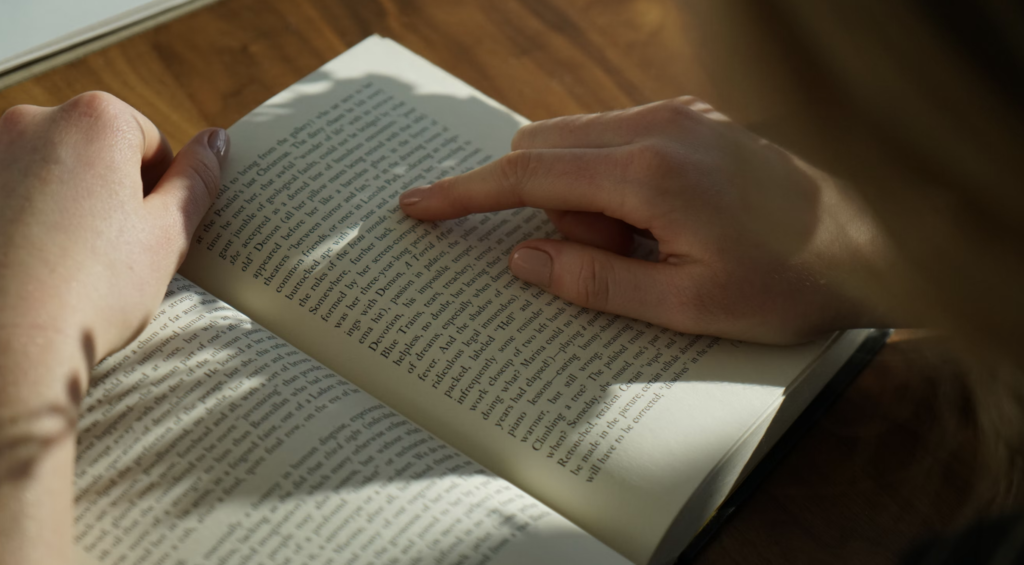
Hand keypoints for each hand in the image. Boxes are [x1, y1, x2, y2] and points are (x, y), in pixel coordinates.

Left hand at [0, 91, 227, 365]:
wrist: (6, 345)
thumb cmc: (91, 290)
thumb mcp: (166, 236)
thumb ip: (196, 180)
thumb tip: (216, 142)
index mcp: (96, 120)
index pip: (150, 141)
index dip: (160, 191)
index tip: (148, 233)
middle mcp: (33, 120)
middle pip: (97, 149)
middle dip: (111, 192)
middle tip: (114, 253)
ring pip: (52, 171)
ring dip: (68, 204)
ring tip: (70, 263)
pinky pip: (12, 192)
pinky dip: (26, 217)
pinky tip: (32, 262)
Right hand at [401, 97, 887, 343]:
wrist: (881, 235)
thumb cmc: (793, 280)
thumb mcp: (688, 307)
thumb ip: (595, 282)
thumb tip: (525, 261)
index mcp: (649, 175)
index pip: (526, 176)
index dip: (464, 193)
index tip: (417, 205)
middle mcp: (658, 127)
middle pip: (545, 151)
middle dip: (546, 209)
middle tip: (606, 260)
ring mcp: (679, 115)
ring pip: (580, 144)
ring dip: (585, 199)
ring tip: (656, 249)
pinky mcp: (695, 117)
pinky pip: (618, 140)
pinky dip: (613, 183)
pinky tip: (667, 223)